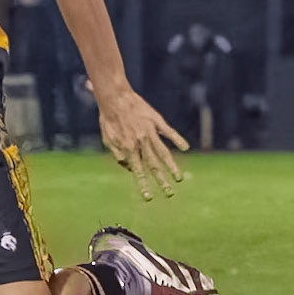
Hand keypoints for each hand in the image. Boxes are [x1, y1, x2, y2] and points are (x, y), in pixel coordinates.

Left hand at [95, 85, 187, 200]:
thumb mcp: (108, 139)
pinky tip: (185, 147)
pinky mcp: (156, 120)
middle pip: (153, 165)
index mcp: (128, 148)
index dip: (143, 185)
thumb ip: (118, 154)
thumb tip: (130, 167)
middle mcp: (141, 141)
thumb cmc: (108, 119)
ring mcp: (150, 131)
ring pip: (163, 152)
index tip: (149, 197)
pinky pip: (169, 131)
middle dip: (161, 181)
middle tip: (169, 194)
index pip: (138, 171)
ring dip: (171, 166)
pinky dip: (177, 139)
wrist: (114, 96)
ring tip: (178, 178)